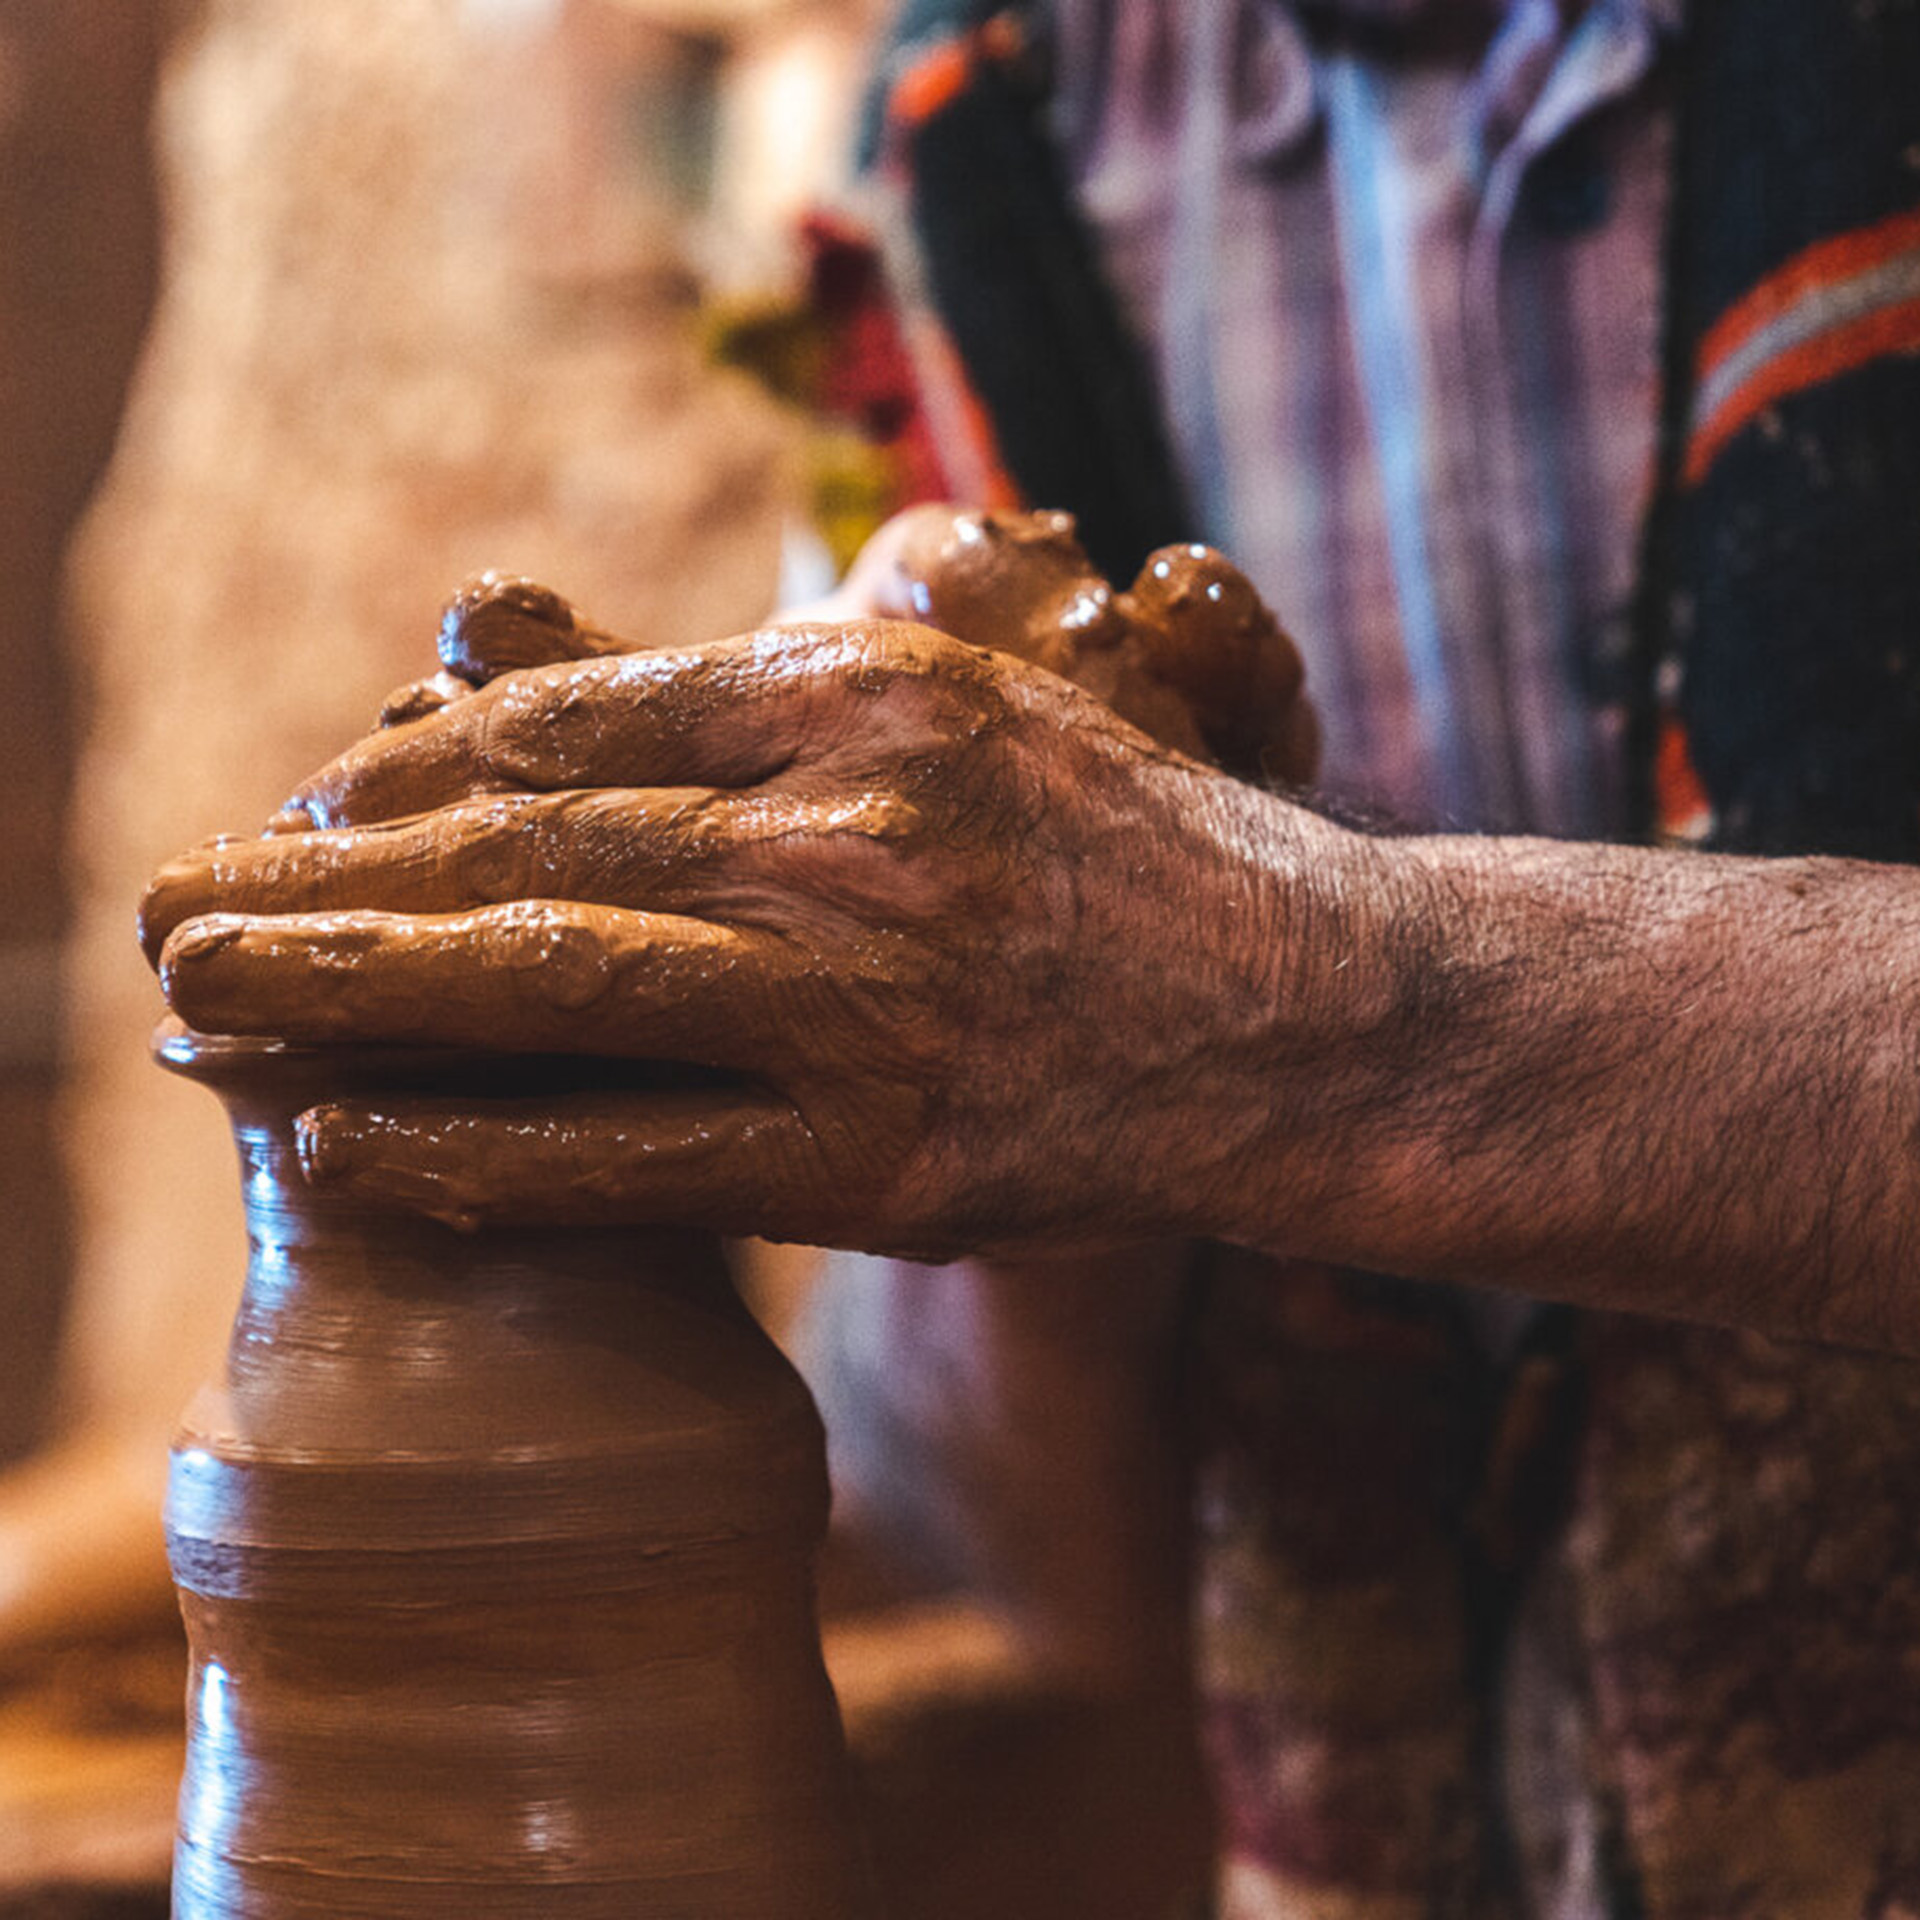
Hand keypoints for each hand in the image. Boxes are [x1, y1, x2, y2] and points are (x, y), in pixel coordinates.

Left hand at [140, 620, 1355, 1257]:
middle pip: (528, 845)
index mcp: (865, 699)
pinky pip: (640, 1161)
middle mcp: (851, 832)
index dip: (410, 771)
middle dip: (324, 878)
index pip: (577, 724)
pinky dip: (481, 1155)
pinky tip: (348, 1142)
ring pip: (554, 987)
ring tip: (199, 1006)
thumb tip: (571, 705)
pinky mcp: (881, 1159)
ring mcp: (865, 1000)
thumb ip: (778, 701)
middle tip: (174, 907)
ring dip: (351, 998)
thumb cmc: (1134, 856)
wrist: (1309, 1011)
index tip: (308, 809)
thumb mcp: (972, 714)